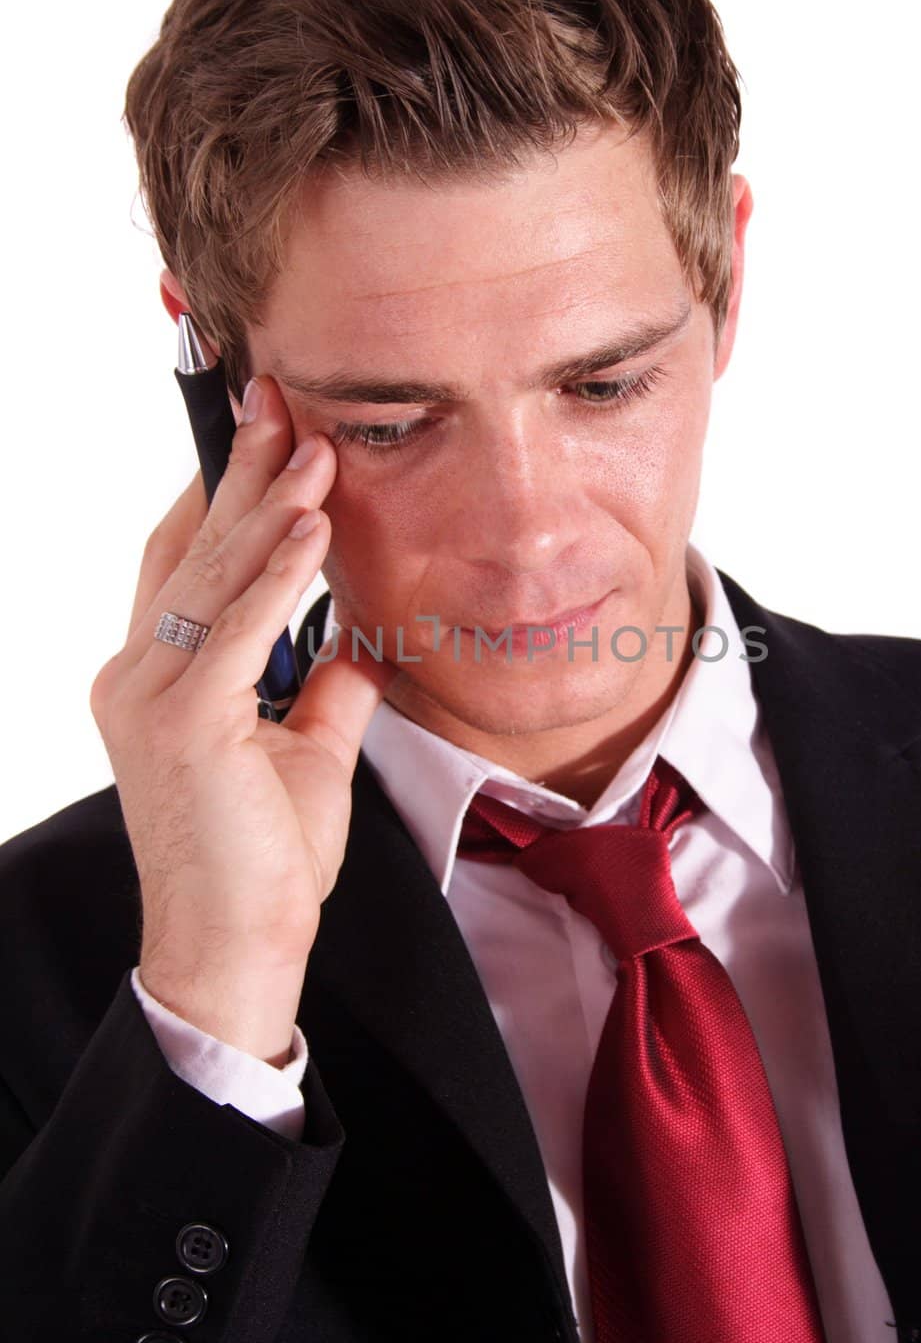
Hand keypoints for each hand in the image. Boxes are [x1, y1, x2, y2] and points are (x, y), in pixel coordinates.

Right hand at [90, 375, 394, 1063]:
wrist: (239, 947)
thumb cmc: (264, 860)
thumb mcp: (307, 751)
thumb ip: (324, 686)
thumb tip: (360, 637)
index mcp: (161, 679)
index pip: (190, 562)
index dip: (225, 492)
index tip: (269, 433)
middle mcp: (139, 675)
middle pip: (195, 548)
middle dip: (240, 468)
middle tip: (278, 395)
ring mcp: (151, 696)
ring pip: (214, 574)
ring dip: (266, 500)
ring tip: (308, 439)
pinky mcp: (181, 723)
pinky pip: (236, 626)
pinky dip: (276, 569)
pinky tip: (310, 521)